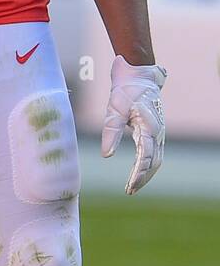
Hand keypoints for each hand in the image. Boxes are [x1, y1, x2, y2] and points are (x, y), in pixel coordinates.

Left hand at [101, 54, 165, 194]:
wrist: (138, 74)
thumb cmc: (125, 90)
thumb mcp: (114, 109)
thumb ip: (111, 132)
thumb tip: (107, 155)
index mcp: (150, 127)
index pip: (146, 157)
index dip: (138, 174)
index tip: (130, 187)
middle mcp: (157, 131)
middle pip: (154, 162)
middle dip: (143, 178)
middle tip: (129, 191)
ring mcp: (158, 131)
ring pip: (156, 158)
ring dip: (146, 173)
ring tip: (132, 186)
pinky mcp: (154, 129)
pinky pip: (154, 151)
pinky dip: (148, 163)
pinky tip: (138, 171)